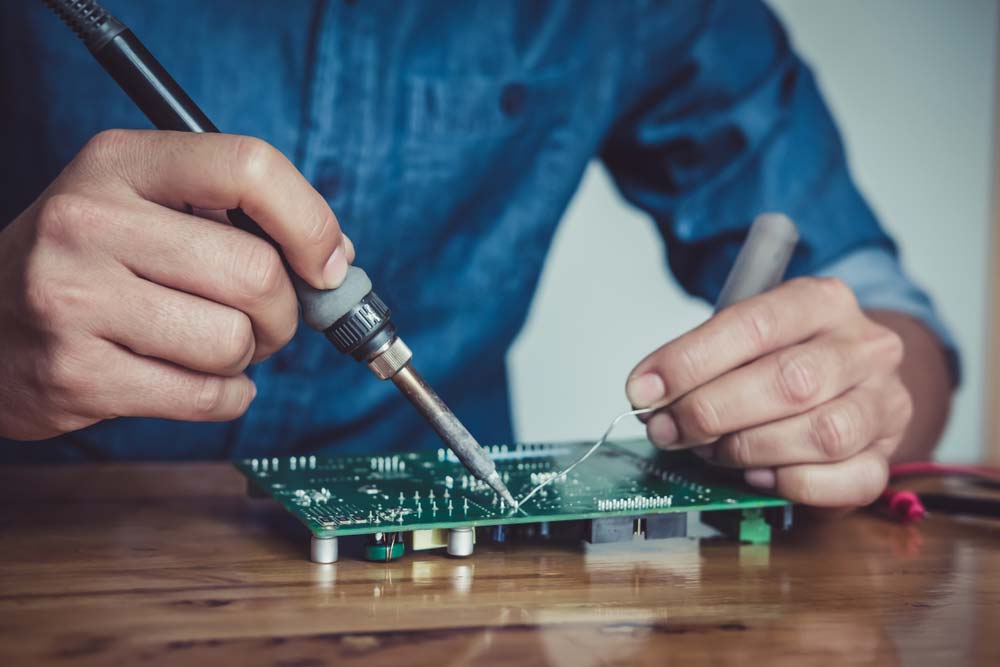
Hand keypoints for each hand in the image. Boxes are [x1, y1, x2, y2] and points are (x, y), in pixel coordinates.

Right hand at [0, 130, 352, 439]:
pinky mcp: (75, 374)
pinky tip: (195, 380)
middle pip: (257, 274)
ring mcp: (74, 299)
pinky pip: (206, 396)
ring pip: (235, 342)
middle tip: (264, 320)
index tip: (328, 263)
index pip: (248, 167)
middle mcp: (89, 221)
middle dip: (283, 312)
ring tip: (209, 345)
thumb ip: (233, 215)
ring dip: (246, 357)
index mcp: (120, 162)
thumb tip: (335, 259)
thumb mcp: (142, 204)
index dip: (311, 221)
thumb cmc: (90, 262)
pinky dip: (226, 397)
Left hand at [625, 277, 912, 507]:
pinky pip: (847, 480)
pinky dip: (792, 483)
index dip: (690, 361)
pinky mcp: (886, 456)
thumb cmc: (784, 359)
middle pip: (791, 382)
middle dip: (713, 412)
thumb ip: (701, 363)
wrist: (854, 380)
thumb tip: (648, 398)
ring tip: (712, 451)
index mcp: (821, 301)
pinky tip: (759, 476)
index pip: (753, 325)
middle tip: (667, 429)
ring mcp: (884, 403)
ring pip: (823, 433)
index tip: (643, 390)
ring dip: (750, 449)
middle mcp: (864, 347)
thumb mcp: (744, 340)